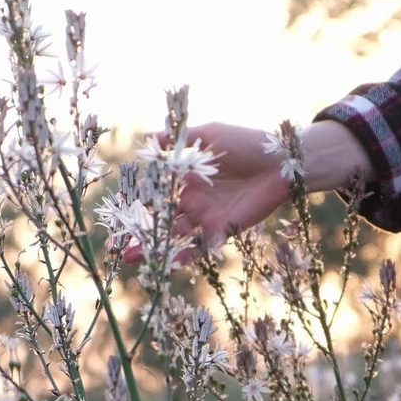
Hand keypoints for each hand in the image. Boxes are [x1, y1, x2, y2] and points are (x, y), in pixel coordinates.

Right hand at [125, 122, 288, 263]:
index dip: (136, 202)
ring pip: (174, 235)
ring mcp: (206, 216)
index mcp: (185, 176)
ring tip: (131, 258)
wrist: (283, 162)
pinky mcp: (222, 230)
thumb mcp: (209, 136)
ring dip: (154, 247)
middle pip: (159, 218)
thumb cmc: (247, 143)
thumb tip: (146, 138)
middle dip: (138, 231)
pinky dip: (182, 255)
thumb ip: (178, 141)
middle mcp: (192, 198)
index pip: (155, 191)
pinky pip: (199, 246)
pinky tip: (165, 263)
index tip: (116, 211)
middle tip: (117, 244)